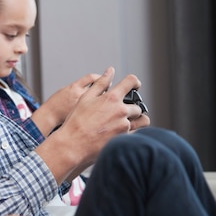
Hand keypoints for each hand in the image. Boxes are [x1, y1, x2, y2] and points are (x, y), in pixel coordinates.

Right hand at [36, 67, 150, 182]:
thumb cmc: (76, 121)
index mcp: (111, 98)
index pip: (130, 82)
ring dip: (137, 120)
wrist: (73, 144)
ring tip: (125, 123)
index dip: (134, 82)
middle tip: (120, 113)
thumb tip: (110, 71)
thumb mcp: (85, 98)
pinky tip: (121, 133)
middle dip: (131, 108)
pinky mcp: (125, 138)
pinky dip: (132, 132)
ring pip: (142, 121)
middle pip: (137, 106)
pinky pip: (137, 133)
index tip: (135, 86)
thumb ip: (100, 83)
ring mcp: (124, 125)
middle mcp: (121, 111)